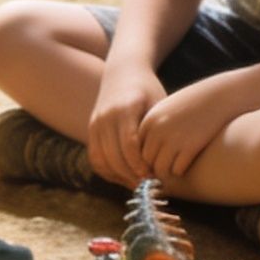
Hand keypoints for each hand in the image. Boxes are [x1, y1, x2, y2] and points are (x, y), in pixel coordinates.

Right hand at [87, 68, 166, 184]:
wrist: (123, 72)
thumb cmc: (148, 90)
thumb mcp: (158, 104)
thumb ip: (159, 130)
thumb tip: (168, 163)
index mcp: (125, 108)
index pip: (129, 145)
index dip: (140, 165)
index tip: (154, 177)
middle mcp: (106, 116)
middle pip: (114, 156)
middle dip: (131, 175)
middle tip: (148, 186)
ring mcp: (96, 123)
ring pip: (102, 160)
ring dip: (119, 176)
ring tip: (138, 185)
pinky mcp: (91, 129)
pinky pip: (95, 158)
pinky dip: (108, 171)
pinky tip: (125, 177)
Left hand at [138, 75, 245, 181]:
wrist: (220, 96)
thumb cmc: (193, 103)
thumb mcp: (168, 109)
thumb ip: (154, 127)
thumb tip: (146, 153)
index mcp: (150, 120)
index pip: (137, 149)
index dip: (146, 157)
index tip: (156, 159)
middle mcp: (158, 130)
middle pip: (146, 161)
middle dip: (155, 166)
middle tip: (166, 167)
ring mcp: (173, 139)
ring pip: (160, 169)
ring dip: (168, 171)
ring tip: (176, 166)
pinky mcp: (190, 147)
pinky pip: (177, 170)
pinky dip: (181, 170)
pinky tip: (188, 162)